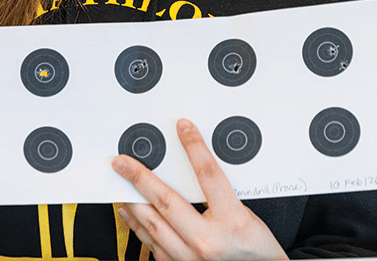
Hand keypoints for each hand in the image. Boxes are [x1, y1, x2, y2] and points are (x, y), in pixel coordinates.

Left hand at [112, 119, 286, 260]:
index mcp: (231, 222)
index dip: (194, 148)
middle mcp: (207, 242)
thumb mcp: (247, 215)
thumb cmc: (256, 251)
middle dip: (140, 177)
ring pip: (152, 224)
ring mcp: (190, 258)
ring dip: (133, 200)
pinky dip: (137, 226)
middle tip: (123, 163)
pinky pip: (151, 244)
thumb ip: (221, 193)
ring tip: (121, 183)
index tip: (182, 129)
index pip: (209, 176)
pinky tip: (129, 212)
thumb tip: (194, 166)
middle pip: (167, 201)